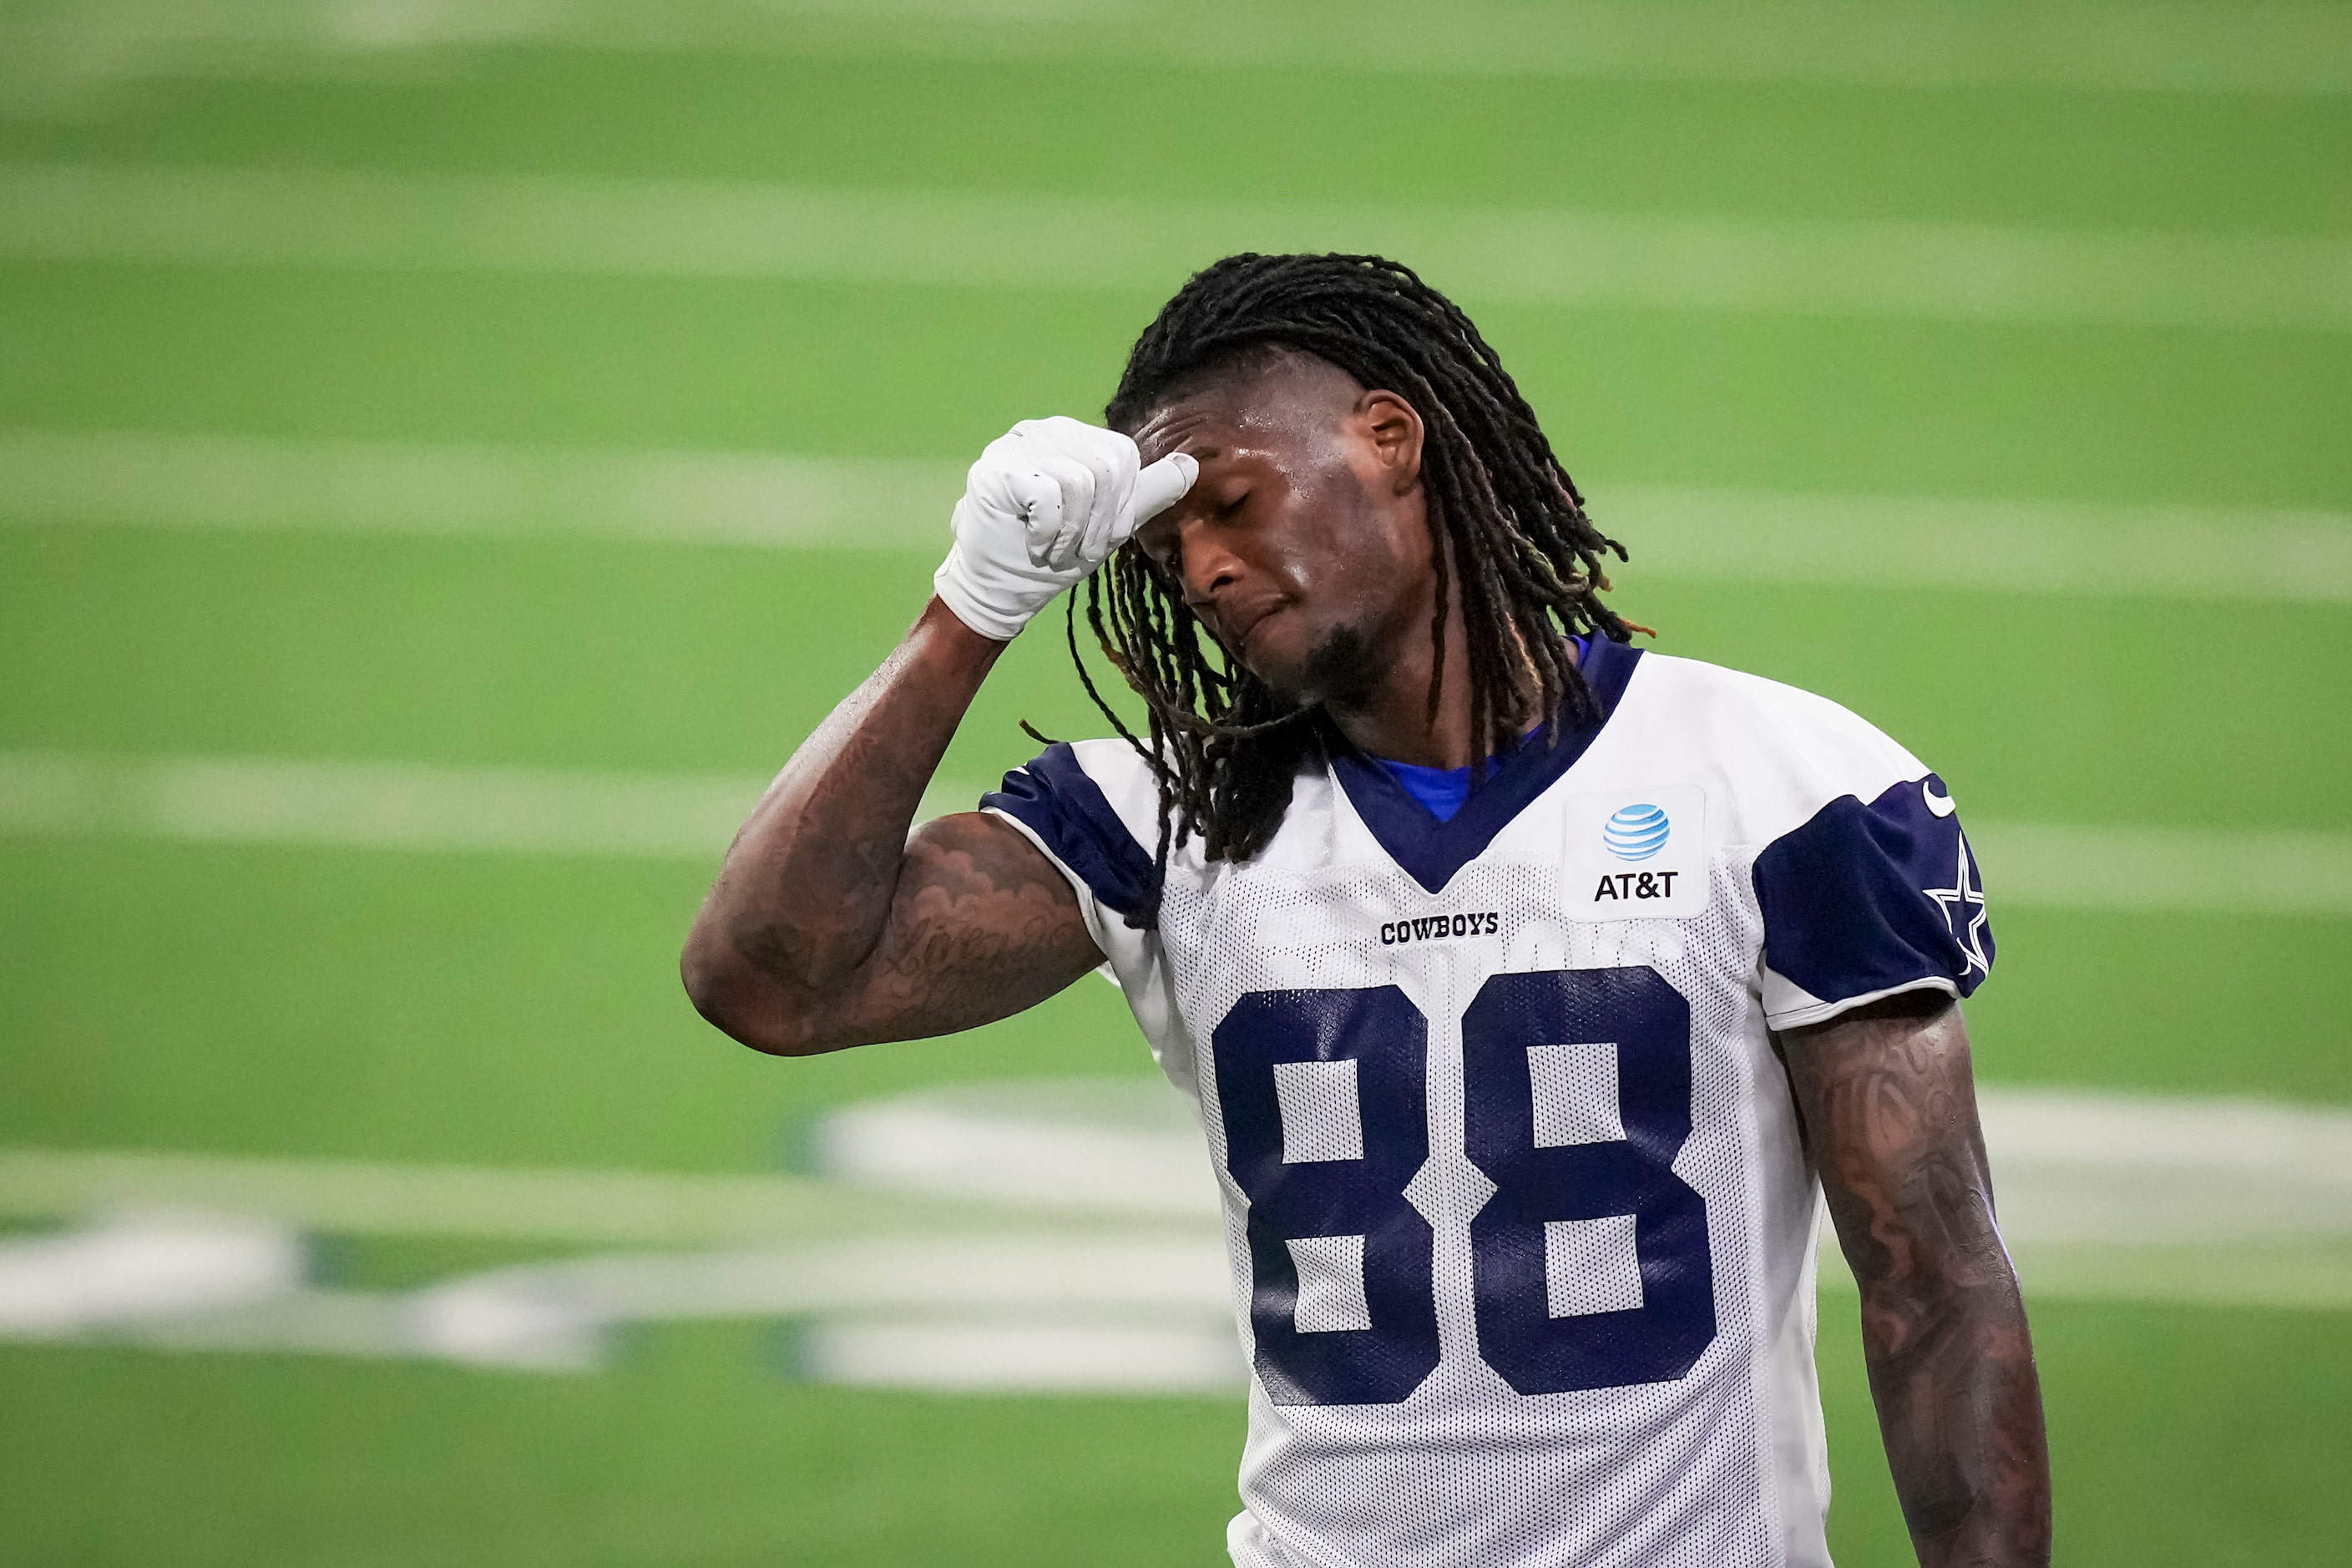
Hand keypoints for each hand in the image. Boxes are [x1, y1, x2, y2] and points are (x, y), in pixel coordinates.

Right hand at [933, 416, 1196, 640]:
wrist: (1001, 588)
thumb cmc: (1054, 553)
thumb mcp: (1112, 522)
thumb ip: (1149, 491)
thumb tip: (1192, 464)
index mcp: (1074, 435)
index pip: (1124, 455)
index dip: (1120, 506)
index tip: (1096, 537)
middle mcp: (1044, 429)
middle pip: (1107, 467)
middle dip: (1098, 522)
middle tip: (1074, 548)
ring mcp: (1016, 444)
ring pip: (1080, 481)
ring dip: (1072, 532)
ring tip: (1054, 549)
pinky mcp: (996, 467)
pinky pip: (1049, 493)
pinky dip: (1047, 532)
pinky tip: (1033, 543)